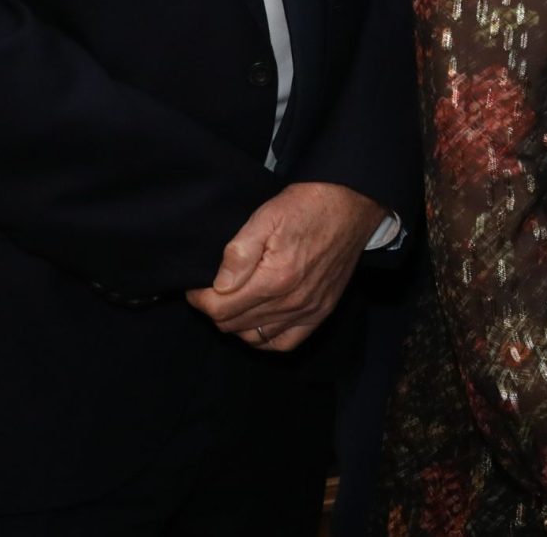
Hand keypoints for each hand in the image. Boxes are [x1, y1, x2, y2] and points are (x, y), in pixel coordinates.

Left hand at [185, 181, 387, 349]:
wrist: (350, 203)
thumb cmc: (306, 207)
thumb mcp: (265, 217)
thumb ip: (239, 253)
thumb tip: (218, 286)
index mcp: (275, 279)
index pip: (220, 309)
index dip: (200, 299)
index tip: (197, 286)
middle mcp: (292, 301)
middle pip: (233, 325)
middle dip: (216, 309)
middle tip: (214, 290)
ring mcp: (308, 310)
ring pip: (254, 337)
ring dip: (237, 323)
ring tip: (234, 302)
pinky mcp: (321, 311)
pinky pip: (284, 343)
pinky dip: (265, 338)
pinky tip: (258, 321)